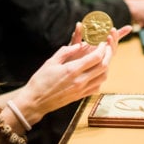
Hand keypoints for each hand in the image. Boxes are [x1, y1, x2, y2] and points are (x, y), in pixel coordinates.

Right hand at [14, 24, 131, 124]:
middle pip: (103, 67)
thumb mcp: (51, 61)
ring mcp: (81, 90)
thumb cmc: (40, 81)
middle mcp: (80, 81)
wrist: (35, 101)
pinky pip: (97, 87)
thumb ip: (66, 51)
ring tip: (103, 59)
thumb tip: (79, 45)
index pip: (95, 58)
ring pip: (103, 78)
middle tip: (107, 48)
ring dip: (106, 67)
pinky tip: (96, 73)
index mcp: (72, 70)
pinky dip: (100, 78)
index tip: (102, 42)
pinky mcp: (80, 97)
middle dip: (108, 55)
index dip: (102, 48)